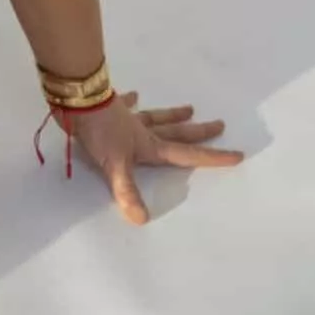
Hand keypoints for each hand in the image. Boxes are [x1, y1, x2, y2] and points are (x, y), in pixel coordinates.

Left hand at [56, 90, 244, 225]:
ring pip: (156, 118)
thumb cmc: (99, 132)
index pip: (186, 155)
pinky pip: (125, 104)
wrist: (77, 99)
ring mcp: (127, 118)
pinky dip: (132, 101)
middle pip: (176, 133)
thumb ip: (127, 191)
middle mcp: (143, 132)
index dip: (212, 157)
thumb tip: (141, 219)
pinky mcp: (109, 108)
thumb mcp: (114, 165)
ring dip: (172, 115)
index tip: (237, 154)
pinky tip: (135, 95)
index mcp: (149, 146)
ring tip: (190, 109)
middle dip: (198, 133)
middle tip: (220, 124)